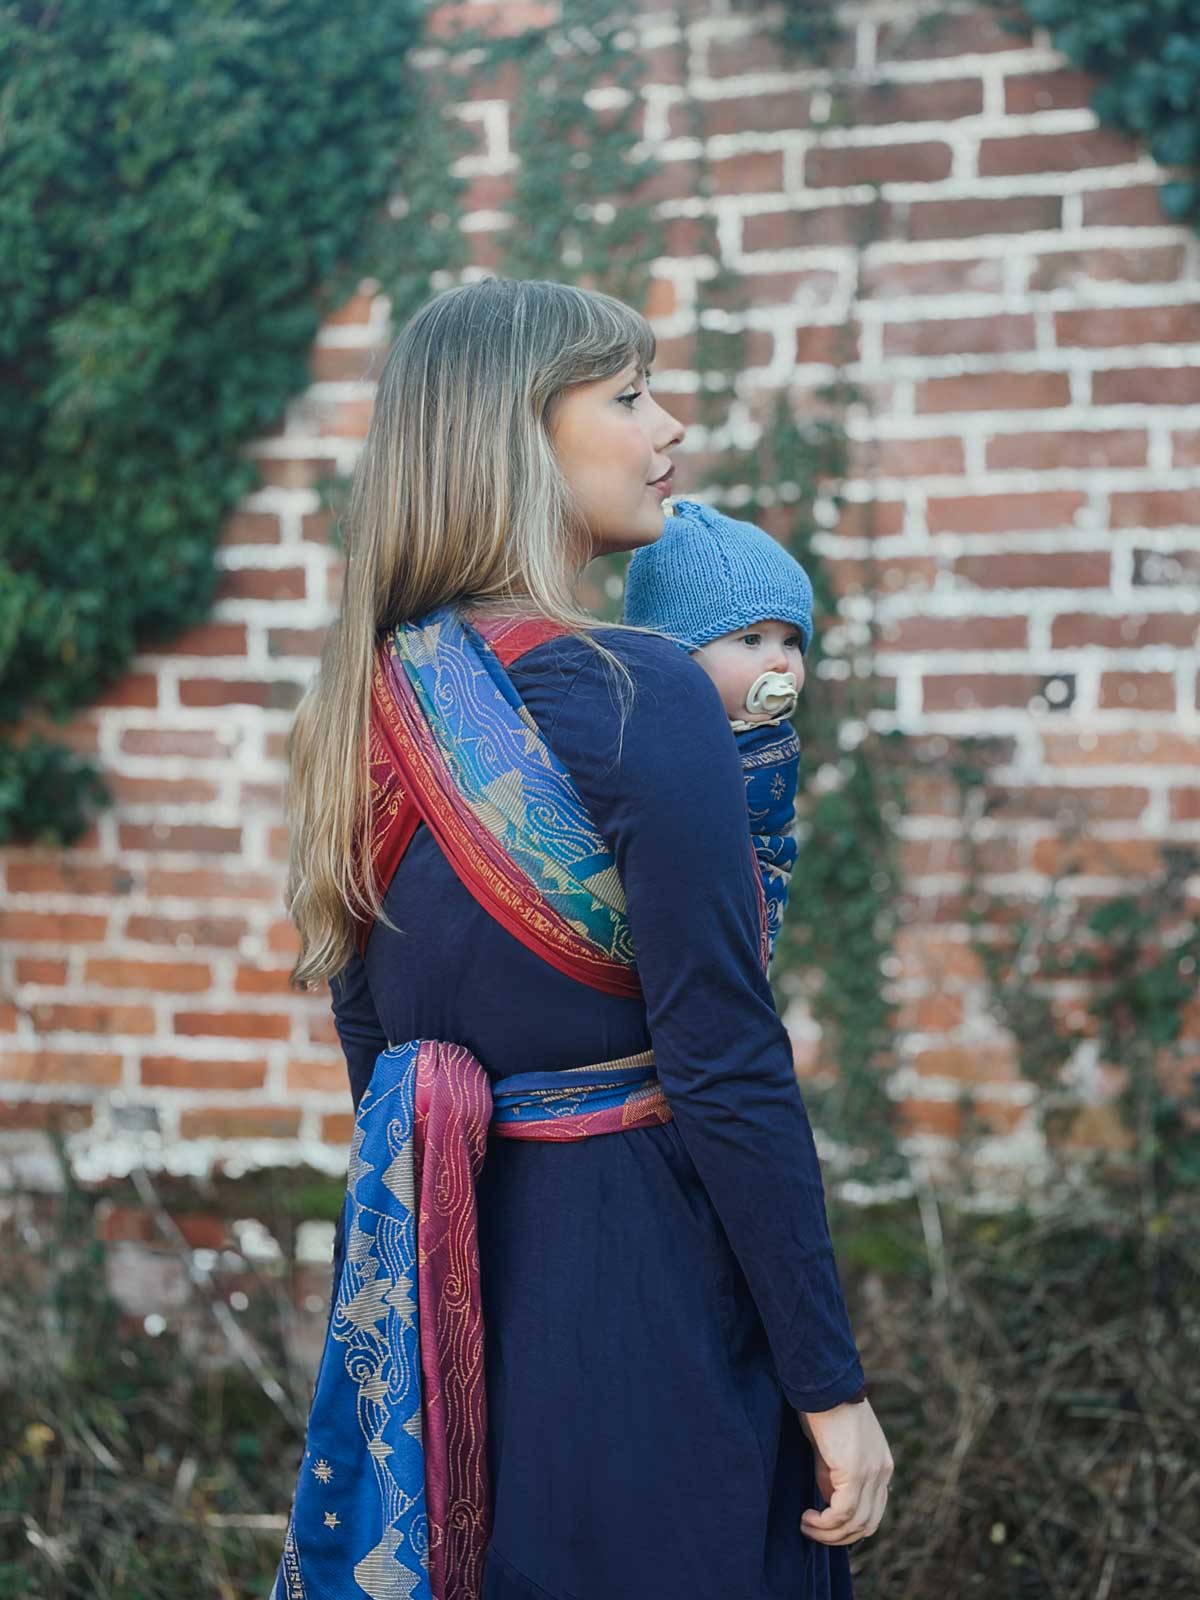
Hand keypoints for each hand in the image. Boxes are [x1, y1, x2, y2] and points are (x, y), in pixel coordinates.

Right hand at [797, 1398, 892, 1546]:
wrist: (823, 1382)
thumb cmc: (823, 1408)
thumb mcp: (832, 1448)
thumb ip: (834, 1475)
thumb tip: (828, 1502)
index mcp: (881, 1465)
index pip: (874, 1512)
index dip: (849, 1526)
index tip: (824, 1525)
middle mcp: (883, 1472)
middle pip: (868, 1524)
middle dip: (838, 1537)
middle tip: (811, 1531)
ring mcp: (872, 1472)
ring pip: (856, 1523)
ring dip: (828, 1533)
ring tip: (805, 1525)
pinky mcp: (856, 1471)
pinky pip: (843, 1512)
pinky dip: (824, 1523)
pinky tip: (807, 1517)